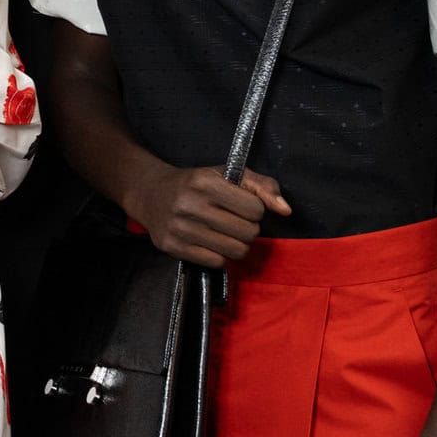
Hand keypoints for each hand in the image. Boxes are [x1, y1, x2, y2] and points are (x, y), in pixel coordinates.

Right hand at [129, 163, 290, 267]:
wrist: (150, 193)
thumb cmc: (196, 184)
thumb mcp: (228, 174)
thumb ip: (262, 186)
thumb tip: (286, 211)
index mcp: (205, 182)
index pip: (256, 210)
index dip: (254, 209)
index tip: (240, 206)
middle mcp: (190, 204)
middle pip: (248, 233)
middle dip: (247, 229)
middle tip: (233, 222)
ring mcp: (180, 228)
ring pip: (235, 251)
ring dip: (236, 244)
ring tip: (224, 233)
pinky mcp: (172, 247)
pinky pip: (216, 262)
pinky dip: (219, 255)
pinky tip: (209, 242)